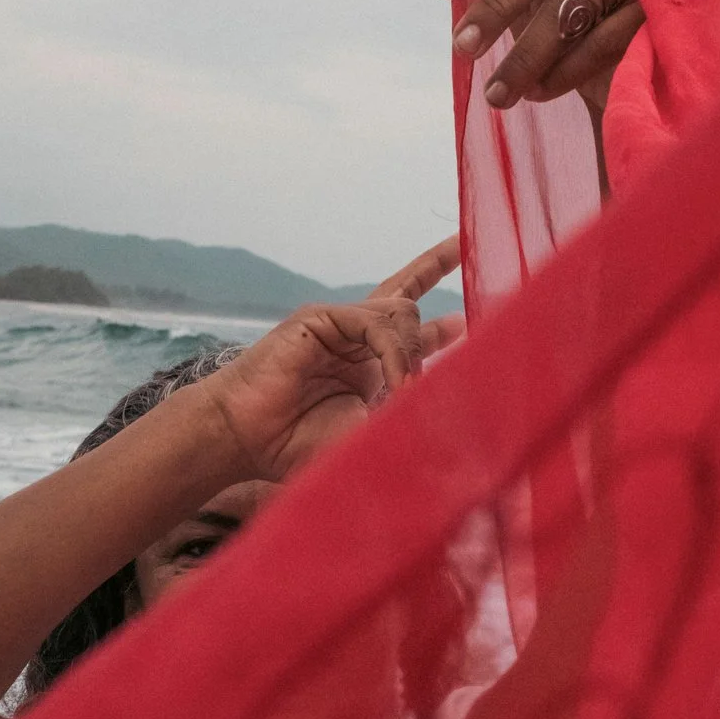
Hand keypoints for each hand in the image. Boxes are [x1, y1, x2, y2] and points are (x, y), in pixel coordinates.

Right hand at [197, 237, 464, 479]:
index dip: (443, 311)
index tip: (472, 280)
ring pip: (401, 312)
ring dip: (413, 353)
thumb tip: (461, 420)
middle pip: (408, 296)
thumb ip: (409, 419)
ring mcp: (339, 326)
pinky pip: (375, 323)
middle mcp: (358, 340)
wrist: (247, 440)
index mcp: (372, 366)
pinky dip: (393, 353)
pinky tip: (396, 384)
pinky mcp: (321, 318)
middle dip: (438, 272)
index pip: (414, 326)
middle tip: (467, 277)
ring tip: (406, 394)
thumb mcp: (371, 434)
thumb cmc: (299, 446)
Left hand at [435, 0, 643, 114]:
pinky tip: (536, 93)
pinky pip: (601, 40)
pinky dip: (563, 72)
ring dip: (525, 56)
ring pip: (568, 3)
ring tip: (495, 96)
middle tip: (463, 49)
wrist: (632, 57)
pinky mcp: (652, 7)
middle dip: (495, 6)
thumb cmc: (568, 21)